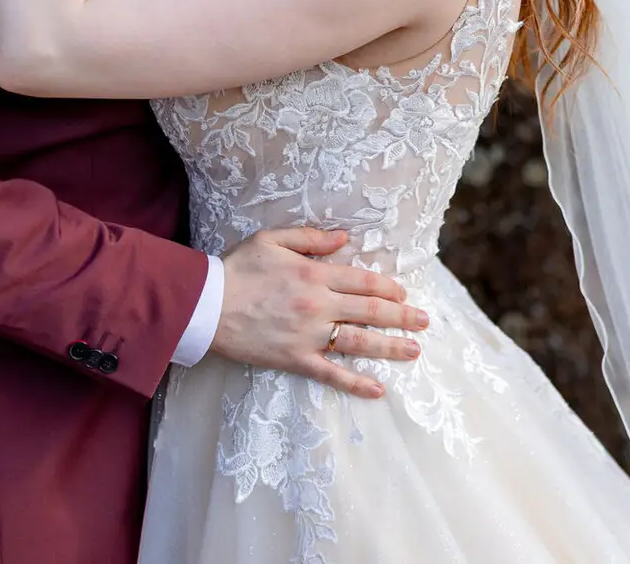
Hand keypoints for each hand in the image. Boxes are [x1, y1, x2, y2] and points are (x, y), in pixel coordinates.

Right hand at [210, 227, 429, 399]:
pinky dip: (356, 383)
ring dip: (390, 347)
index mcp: (314, 275)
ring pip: (359, 342)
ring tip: (414, 351)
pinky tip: (378, 390)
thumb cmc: (236, 269)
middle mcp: (318, 306)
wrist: (205, 306)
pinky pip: (331, 374)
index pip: (363, 281)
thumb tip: (344, 238)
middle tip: (425, 321)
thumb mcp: (271, 240)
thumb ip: (310, 238)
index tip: (403, 293)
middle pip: (371, 311)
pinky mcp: (295, 359)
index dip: (388, 287)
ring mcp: (308, 335)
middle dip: (402, 316)